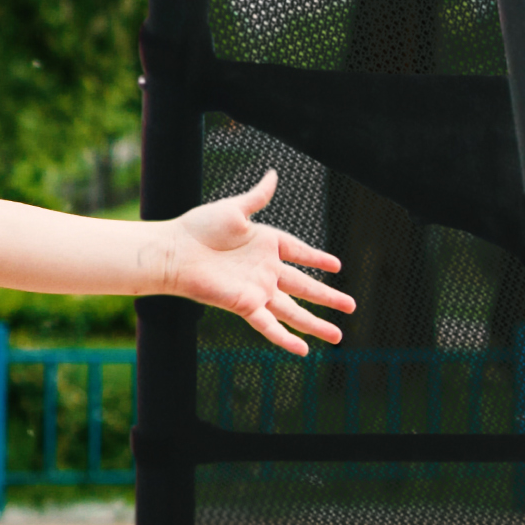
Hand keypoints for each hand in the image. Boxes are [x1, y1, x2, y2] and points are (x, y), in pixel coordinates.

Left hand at [165, 169, 353, 355]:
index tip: (337, 266)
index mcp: (265, 244)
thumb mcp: (234, 209)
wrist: (173, 251)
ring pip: (293, 311)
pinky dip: (285, 339)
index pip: (299, 252)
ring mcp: (256, 290)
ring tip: (338, 337)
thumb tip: (273, 174)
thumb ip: (257, 197)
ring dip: (316, 324)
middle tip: (352, 306)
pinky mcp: (244, 305)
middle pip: (304, 287)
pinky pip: (269, 325)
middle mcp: (264, 270)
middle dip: (328, 297)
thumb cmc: (197, 228)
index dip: (318, 258)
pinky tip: (303, 350)